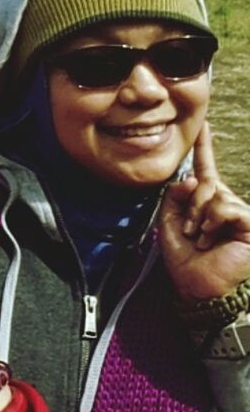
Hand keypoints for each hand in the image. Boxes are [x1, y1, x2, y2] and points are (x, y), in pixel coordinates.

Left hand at [159, 122, 249, 300]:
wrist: (200, 287)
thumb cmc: (187, 259)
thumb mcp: (170, 221)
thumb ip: (175, 195)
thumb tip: (190, 178)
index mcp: (207, 202)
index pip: (205, 170)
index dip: (204, 147)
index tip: (204, 123)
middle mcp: (226, 204)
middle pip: (204, 182)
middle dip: (190, 205)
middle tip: (189, 231)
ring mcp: (240, 213)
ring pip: (212, 193)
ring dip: (198, 217)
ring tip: (200, 239)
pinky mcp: (249, 222)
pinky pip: (224, 207)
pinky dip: (211, 222)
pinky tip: (211, 240)